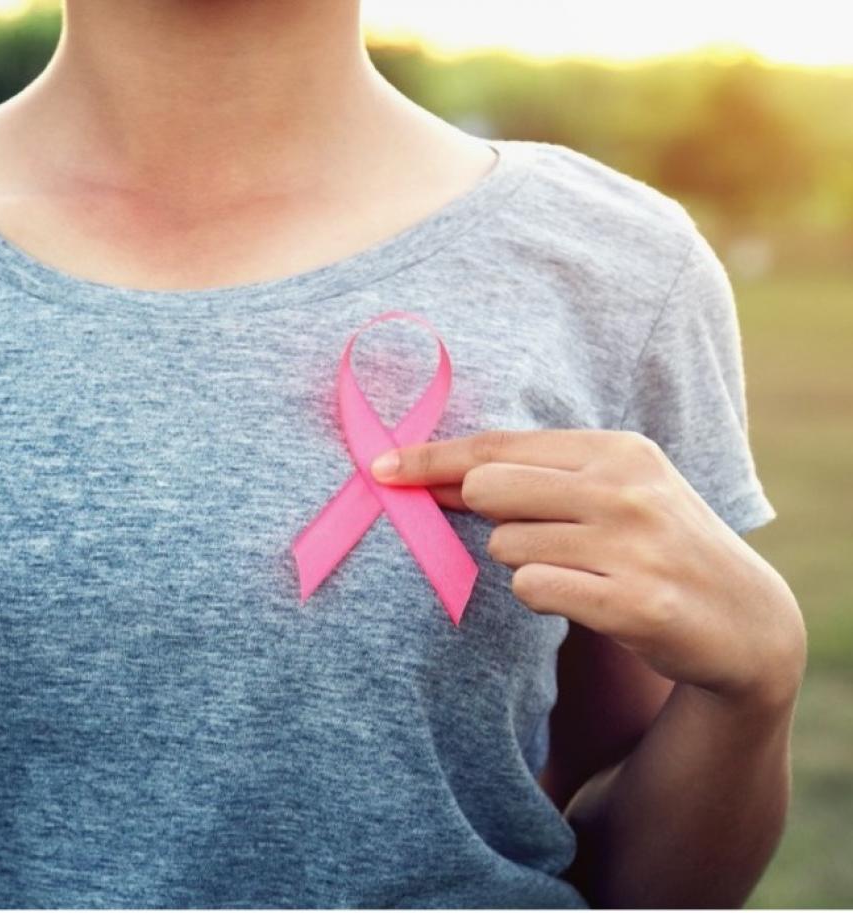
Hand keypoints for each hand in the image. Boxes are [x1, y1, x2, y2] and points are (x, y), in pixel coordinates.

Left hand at [370, 429, 805, 711]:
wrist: (745, 618)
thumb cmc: (655, 542)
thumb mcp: (613, 490)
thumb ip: (536, 477)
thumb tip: (437, 478)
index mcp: (616, 450)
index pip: (498, 446)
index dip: (432, 458)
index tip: (380, 467)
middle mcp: (625, 490)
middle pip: (490, 489)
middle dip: (486, 515)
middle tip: (526, 532)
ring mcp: (631, 546)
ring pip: (508, 546)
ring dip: (524, 562)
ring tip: (579, 569)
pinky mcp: (632, 603)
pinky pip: (534, 590)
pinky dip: (543, 596)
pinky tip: (586, 598)